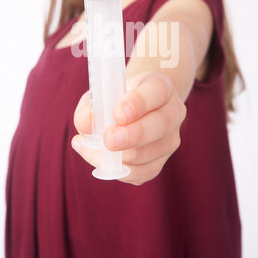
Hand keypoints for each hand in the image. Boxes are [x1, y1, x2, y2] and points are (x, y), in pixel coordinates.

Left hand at [71, 71, 186, 185]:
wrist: (135, 109)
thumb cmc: (116, 98)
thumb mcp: (101, 93)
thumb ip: (90, 105)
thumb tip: (85, 122)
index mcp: (160, 85)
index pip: (157, 90)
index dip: (138, 102)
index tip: (118, 113)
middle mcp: (173, 111)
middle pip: (161, 124)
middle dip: (133, 135)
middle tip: (109, 139)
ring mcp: (170, 138)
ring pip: (152, 152)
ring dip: (122, 156)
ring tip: (93, 149)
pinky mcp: (161, 160)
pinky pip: (144, 172)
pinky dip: (121, 170)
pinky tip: (101, 160)